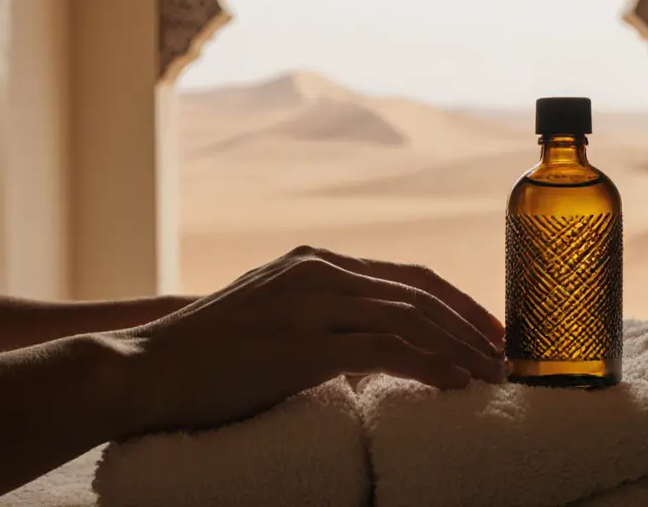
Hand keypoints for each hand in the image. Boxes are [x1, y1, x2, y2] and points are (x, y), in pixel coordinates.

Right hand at [114, 246, 505, 435]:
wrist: (143, 369)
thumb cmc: (204, 357)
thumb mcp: (270, 319)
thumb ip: (319, 319)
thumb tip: (368, 347)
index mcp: (314, 263)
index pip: (406, 276)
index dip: (456, 302)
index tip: (488, 331)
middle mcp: (317, 272)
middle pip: (418, 293)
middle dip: (469, 325)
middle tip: (504, 356)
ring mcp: (309, 304)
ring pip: (410, 317)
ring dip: (459, 347)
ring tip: (489, 375)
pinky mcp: (301, 344)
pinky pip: (385, 350)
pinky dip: (429, 365)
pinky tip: (453, 384)